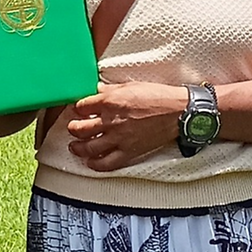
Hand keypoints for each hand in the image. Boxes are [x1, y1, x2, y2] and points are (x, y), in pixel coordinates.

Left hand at [68, 81, 187, 170]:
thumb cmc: (158, 96)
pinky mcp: (129, 152)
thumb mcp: (130, 86)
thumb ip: (110, 90)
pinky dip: (95, 164)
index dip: (76, 108)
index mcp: (110, 101)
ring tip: (75, 146)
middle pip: (79, 129)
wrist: (179, 112)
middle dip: (72, 128)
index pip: (81, 107)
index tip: (77, 110)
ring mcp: (119, 139)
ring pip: (88, 148)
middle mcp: (111, 121)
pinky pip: (106, 163)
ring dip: (77, 148)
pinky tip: (90, 162)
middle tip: (73, 128)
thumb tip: (96, 90)